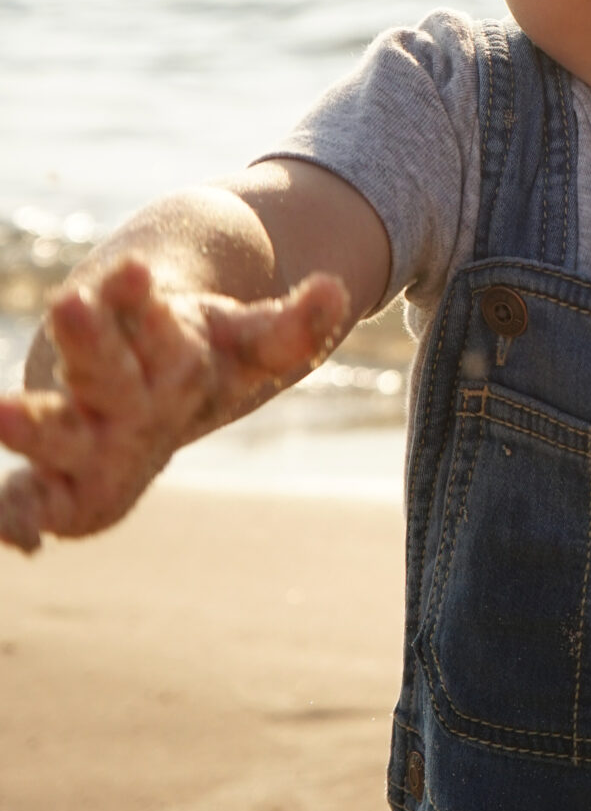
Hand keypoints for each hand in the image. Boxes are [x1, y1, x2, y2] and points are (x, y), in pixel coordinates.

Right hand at [0, 255, 347, 552]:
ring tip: (3, 414)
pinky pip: (27, 499)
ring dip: (32, 425)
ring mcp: (77, 435)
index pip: (150, 318)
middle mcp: (107, 387)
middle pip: (102, 363)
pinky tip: (18, 541)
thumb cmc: (190, 362)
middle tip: (71, 304)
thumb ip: (290, 331)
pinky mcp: (56, 486)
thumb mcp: (247, 346)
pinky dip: (14, 516)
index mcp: (156, 347)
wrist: (125, 381)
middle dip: (89, 338)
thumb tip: (336, 292)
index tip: (133, 269)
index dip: (139, 297)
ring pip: (54, 428)